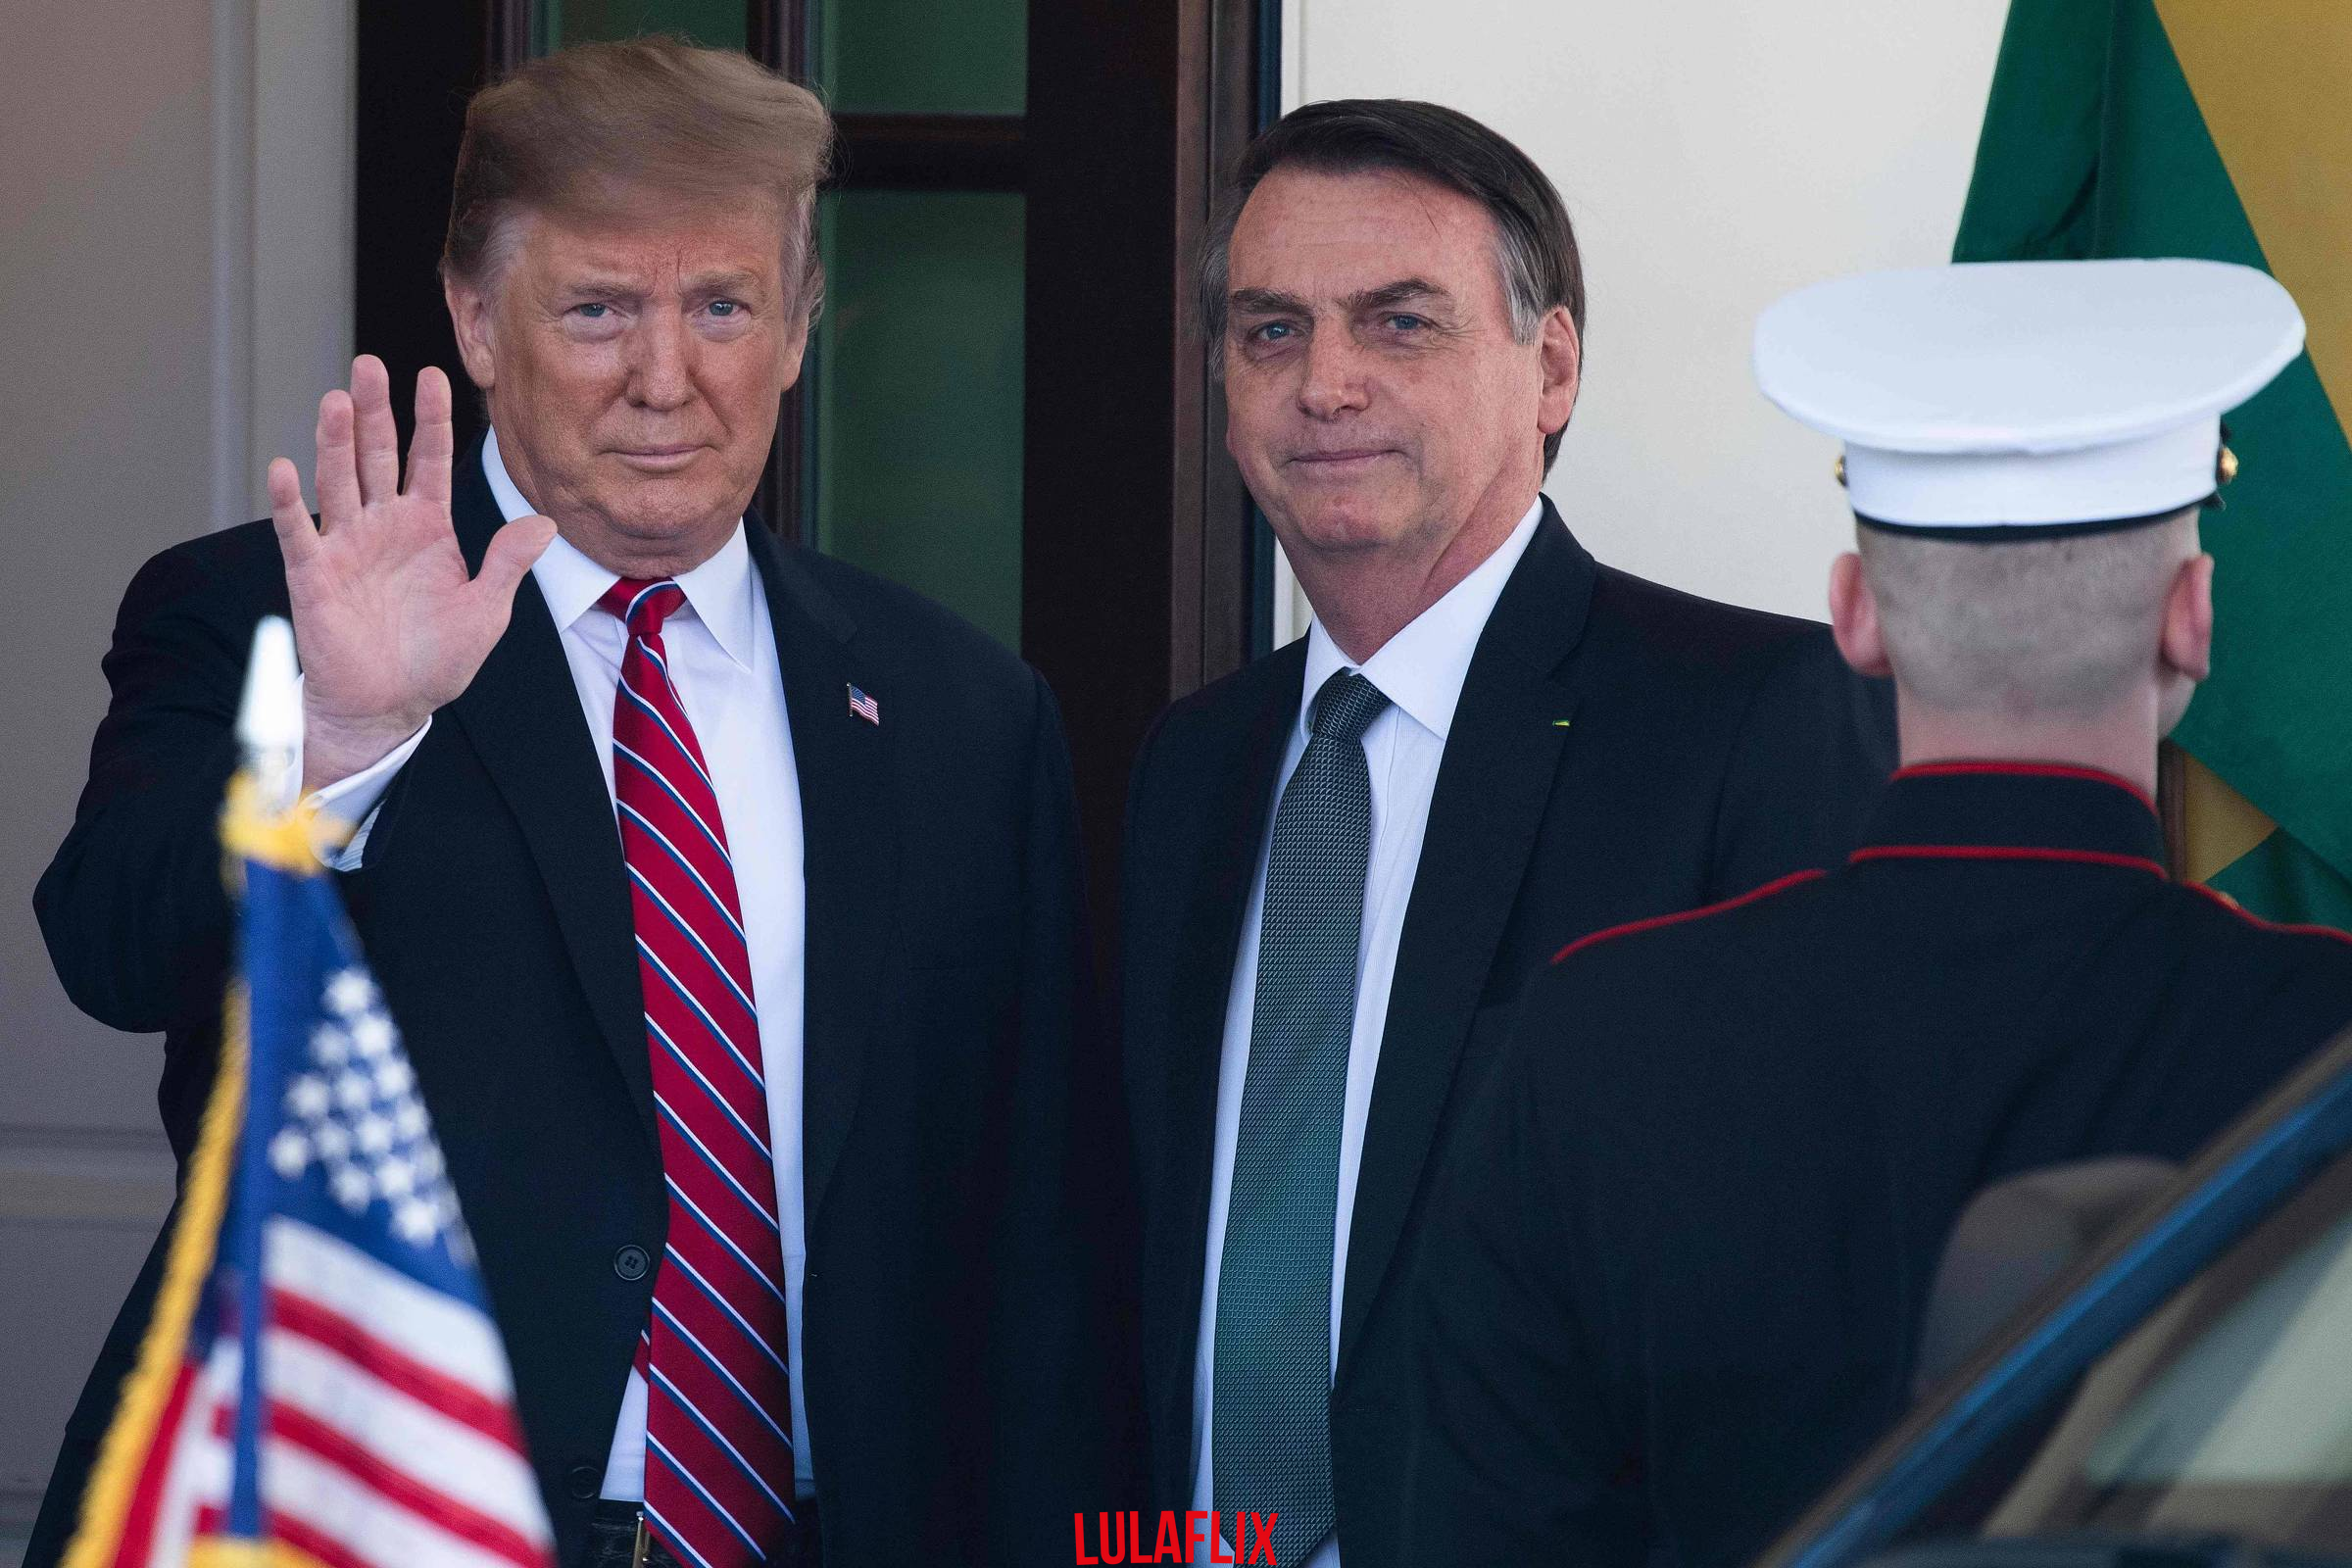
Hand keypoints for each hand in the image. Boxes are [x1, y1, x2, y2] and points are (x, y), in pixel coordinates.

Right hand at [268, 356, 555, 792]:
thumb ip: (508, 564)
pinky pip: (299, 532)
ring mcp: (346, 545)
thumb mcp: (486, 611)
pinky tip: (284, 467)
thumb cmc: (438, 659)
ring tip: (336, 399)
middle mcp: (383, 525)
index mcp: (427, 526)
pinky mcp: (313, 575)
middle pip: (377, 455)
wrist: (390, 705)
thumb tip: (544, 522)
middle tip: (369, 364)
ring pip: (339, 481)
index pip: (429, 460)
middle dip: (374, 411)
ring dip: (334, 441)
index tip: (432, 373)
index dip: (430, 418)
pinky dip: (289, 503)